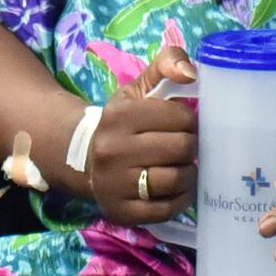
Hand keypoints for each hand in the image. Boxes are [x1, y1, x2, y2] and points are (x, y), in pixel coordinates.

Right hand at [76, 43, 198, 225]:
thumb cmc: (122, 122)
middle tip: (184, 146)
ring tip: (182, 166)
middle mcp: (112, 150)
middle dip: (190, 146)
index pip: (180, 116)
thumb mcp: (138, 88)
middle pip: (182, 148)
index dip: (189, 119)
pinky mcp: (120, 212)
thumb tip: (191, 73)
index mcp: (118, 115)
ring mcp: (114, 184)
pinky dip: (180, 199)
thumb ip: (167, 64)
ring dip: (189, 173)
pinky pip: (167, 209)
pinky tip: (175, 188)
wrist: (84, 159)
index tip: (181, 123)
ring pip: (177, 179)